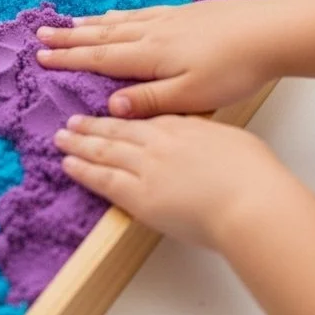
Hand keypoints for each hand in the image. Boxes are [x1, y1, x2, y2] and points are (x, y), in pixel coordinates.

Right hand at [36, 0, 286, 117]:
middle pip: (102, 35)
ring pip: (118, 21)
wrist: (269, 32)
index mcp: (149, 56)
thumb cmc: (233, 70)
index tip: (41, 57)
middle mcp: (151, 33)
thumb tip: (110, 107)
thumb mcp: (191, 96)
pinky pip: (139, 13)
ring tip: (68, 24)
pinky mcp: (183, 13)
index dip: (69, 59)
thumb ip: (149, 101)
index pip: (100, 58)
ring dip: (90, 24)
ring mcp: (167, 19)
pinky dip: (119, 15)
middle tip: (41, 34)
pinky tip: (116, 15)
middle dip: (70, 37)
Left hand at [55, 115, 295, 248]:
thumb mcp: (231, 140)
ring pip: (105, 150)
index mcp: (182, 127)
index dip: (123, 115)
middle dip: (92, 124)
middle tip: (71, 121)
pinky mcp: (139, 195)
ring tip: (62, 138)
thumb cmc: (253, 175)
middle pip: (118, 129)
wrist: (250, 201)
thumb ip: (208, 137)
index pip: (145, 118)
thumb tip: (203, 142)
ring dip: (80, 143)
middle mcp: (158, 142)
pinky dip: (83, 170)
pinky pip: (103, 179)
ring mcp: (146, 167)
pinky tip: (68, 163)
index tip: (110, 113)